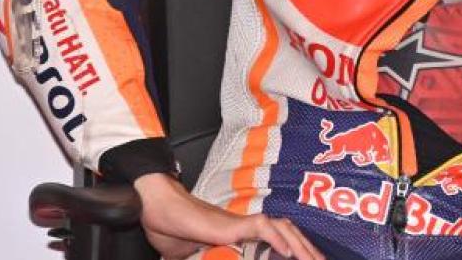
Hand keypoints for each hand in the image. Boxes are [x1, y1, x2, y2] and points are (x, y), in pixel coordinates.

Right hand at [132, 173, 324, 259]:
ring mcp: (237, 223)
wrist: (154, 207)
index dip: (295, 249)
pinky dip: (277, 238)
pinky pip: (259, 227)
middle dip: (307, 249)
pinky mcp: (228, 224)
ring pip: (279, 228)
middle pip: (286, 232)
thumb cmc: (170, 228)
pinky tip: (289, 251)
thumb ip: (204, 258)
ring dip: (300, 245)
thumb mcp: (189, 255)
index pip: (276, 239)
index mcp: (238, 235)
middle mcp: (243, 226)